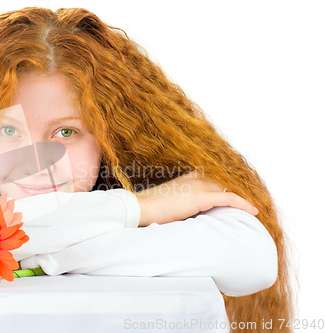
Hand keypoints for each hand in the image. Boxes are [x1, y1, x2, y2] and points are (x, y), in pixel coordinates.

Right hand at [135, 170, 258, 226]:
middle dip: (237, 194)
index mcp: (187, 177)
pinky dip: (243, 204)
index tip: (238, 196)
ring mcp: (199, 185)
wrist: (139, 207)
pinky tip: (253, 211)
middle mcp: (195, 177)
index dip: (227, 188)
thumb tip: (189, 215)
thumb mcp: (169, 202)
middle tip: (250, 206)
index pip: (214, 180)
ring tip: (253, 210)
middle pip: (224, 184)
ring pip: (228, 190)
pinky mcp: (201, 197)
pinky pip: (229, 199)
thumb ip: (183, 204)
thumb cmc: (150, 209)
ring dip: (241, 200)